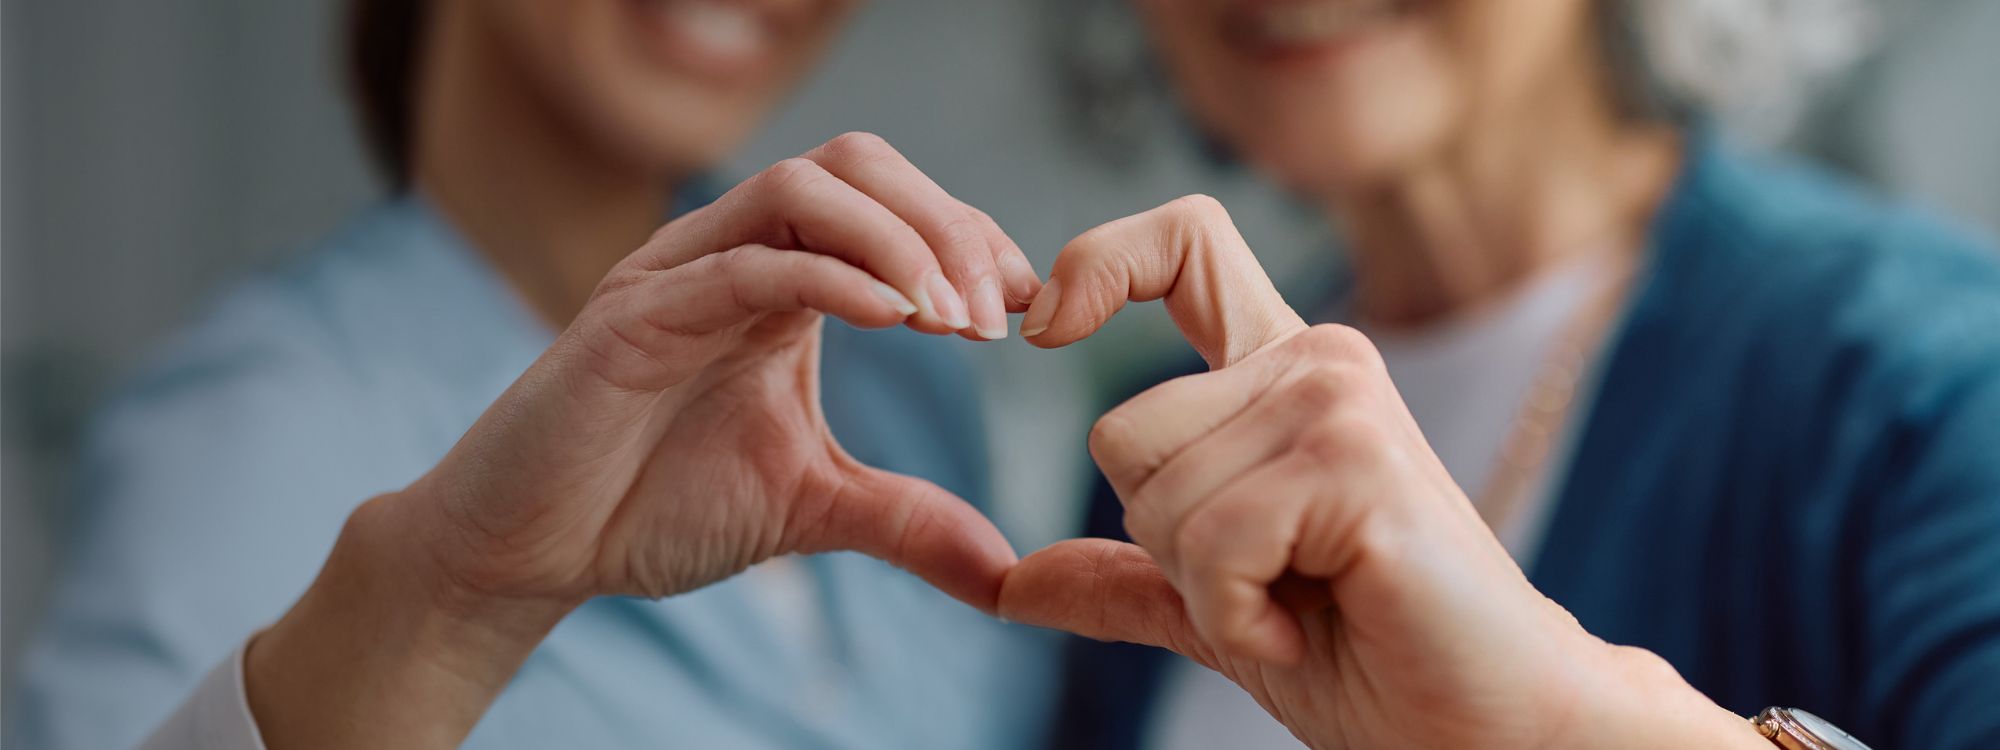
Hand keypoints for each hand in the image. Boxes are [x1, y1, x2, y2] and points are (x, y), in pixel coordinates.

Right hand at [248, 133, 1039, 747]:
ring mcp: (682, 274)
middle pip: (858, 166)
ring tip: (956, 320)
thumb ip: (904, 520)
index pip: (893, 208)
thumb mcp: (811, 509)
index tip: (1028, 310)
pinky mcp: (636, 313)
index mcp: (780, 281)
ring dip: (899, 240)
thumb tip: (1004, 570)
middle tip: (997, 313)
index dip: (969, 239)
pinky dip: (830, 275)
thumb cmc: (654, 507)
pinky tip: (894, 320)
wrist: (529, 552)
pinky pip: (744, 261)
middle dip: (946, 224)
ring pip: (803, 187)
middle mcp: (734, 255)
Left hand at [1000, 196, 1763, 748]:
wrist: (1482, 726)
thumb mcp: (1213, 607)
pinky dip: (1238, 621)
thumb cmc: (1367, 656)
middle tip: (1273, 583)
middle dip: (1165, 544)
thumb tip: (1003, 583)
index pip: (1182, 247)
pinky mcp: (1357, 464)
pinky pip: (1210, 547)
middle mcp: (1315, 362)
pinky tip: (1308, 630)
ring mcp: (1340, 402)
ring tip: (1301, 607)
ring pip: (1157, 499)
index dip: (1100, 262)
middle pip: (1121, 433)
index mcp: (1283, 373)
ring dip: (1208, 593)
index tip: (1046, 325)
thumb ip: (1119, 578)